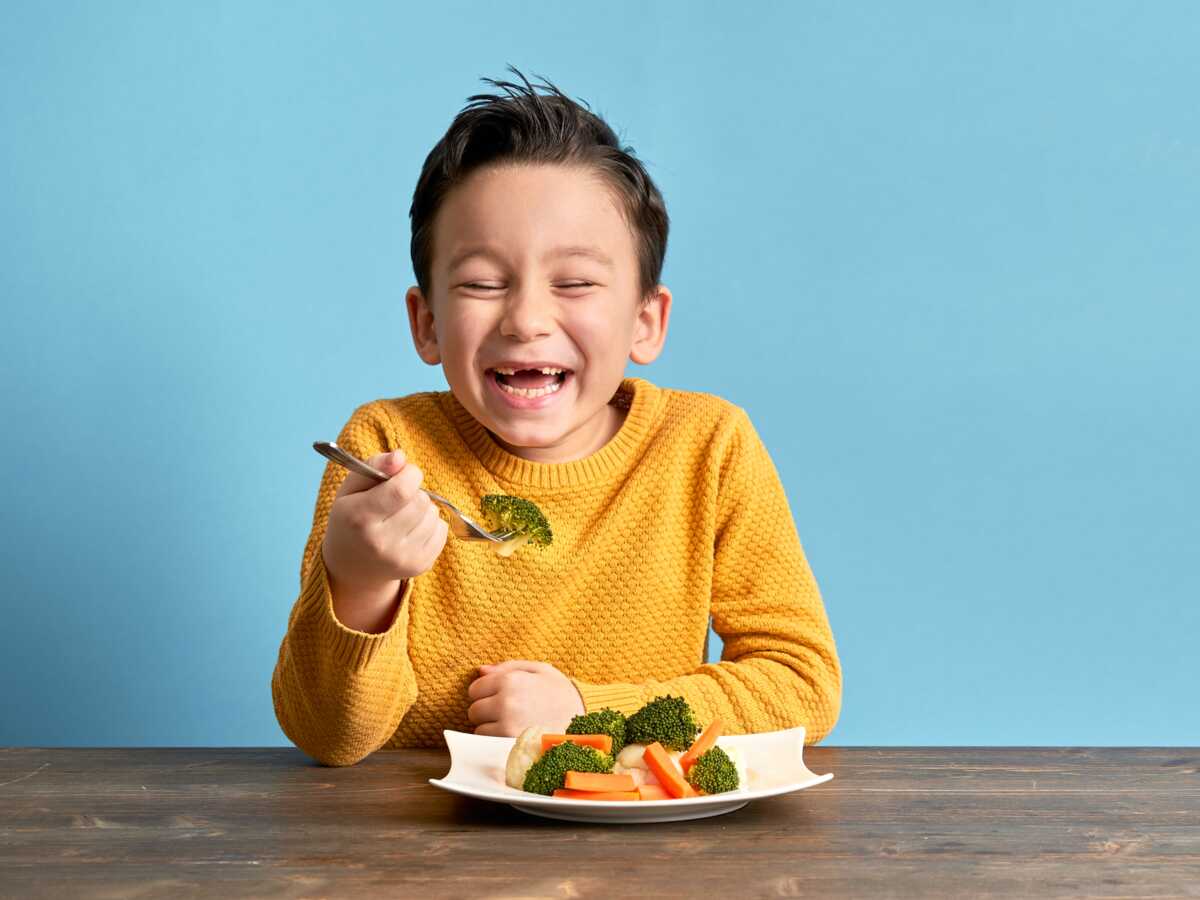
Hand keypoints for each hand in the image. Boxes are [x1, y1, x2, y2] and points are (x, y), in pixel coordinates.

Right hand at [322, 449, 448, 626]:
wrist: (351, 567)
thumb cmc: (351, 520)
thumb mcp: (351, 488)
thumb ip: (374, 465)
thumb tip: (400, 456)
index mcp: (360, 518)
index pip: (402, 490)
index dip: (410, 474)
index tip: (402, 474)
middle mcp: (381, 542)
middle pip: (421, 501)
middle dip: (414, 492)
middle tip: (397, 500)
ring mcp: (402, 558)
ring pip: (434, 515)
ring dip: (423, 508)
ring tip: (403, 516)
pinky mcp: (419, 566)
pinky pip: (442, 530)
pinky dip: (432, 524)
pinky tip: (412, 529)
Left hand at [467, 660, 584, 736]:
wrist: (584, 720)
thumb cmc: (560, 692)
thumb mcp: (539, 669)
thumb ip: (507, 667)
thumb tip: (480, 671)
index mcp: (510, 680)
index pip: (475, 688)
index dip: (485, 692)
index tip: (499, 695)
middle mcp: (505, 702)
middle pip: (474, 710)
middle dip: (485, 710)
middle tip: (506, 710)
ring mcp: (507, 725)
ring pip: (479, 729)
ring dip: (491, 727)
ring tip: (513, 722)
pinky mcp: (511, 745)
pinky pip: (490, 743)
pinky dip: (498, 740)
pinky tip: (515, 733)